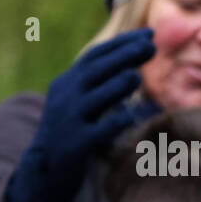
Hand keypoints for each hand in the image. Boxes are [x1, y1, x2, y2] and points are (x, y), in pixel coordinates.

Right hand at [8, 28, 156, 201]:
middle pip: (95, 71)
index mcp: (68, 82)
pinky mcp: (77, 144)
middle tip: (152, 47)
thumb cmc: (74, 130)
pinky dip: (118, 122)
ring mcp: (69, 119)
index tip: (149, 35)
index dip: (123, 43)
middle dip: (124, 56)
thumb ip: (101, 84)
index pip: (96, 55)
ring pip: (95, 98)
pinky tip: (135, 116)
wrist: (48, 166)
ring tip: (138, 77)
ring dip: (117, 86)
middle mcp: (66, 96)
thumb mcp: (82, 102)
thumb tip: (135, 67)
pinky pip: (100, 130)